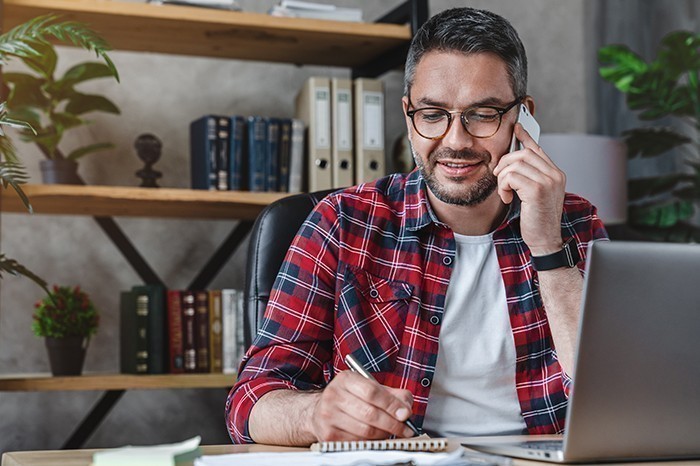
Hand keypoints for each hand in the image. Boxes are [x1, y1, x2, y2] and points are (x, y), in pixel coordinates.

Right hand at [309, 370, 414, 440]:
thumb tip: (406, 408)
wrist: (321, 410)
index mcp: (345, 379)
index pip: (372, 392)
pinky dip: (371, 441)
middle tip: (406, 429)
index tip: (406, 414)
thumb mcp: (369, 388)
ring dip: (384, 434)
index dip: (391, 404)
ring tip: (390, 432)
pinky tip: (375, 437)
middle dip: (393, 424)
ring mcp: (328, 416)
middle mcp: (333, 395)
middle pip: (370, 413)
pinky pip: (358, 442)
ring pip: (365, 431)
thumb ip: (392, 394)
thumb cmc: (351, 398)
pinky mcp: (328, 435)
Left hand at [493, 123, 565, 254]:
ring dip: (503, 179)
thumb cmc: (538, 220)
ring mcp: (548, 181)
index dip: (525, 138)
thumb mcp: (534, 195)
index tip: (516, 128)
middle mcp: (555, 175)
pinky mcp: (538, 189)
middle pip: (522, 154)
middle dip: (504, 164)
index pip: (538, 149)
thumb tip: (512, 163)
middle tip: (499, 178)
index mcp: (556, 174)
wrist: (545, 241)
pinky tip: (508, 198)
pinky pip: (511, 176)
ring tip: (506, 193)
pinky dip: (504, 187)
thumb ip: (528, 177)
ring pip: (515, 164)